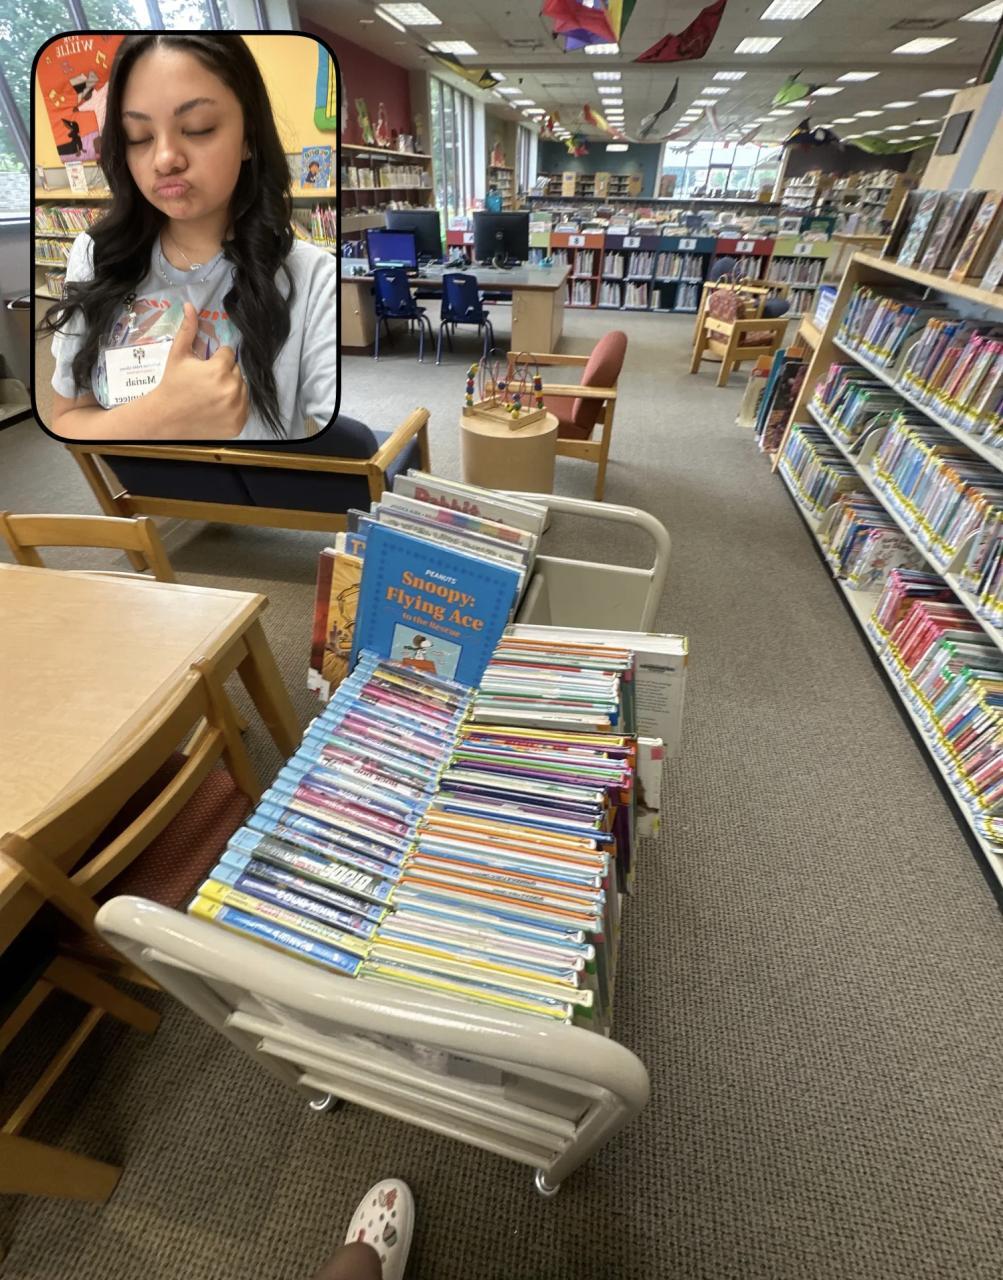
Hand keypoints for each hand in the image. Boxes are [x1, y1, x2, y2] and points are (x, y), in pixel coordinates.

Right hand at [149, 302, 248, 438]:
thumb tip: (190, 306)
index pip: (228, 354)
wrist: (166, 419)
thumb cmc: (172, 385)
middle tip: (206, 383)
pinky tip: (218, 406)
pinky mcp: (238, 423)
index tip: (204, 368)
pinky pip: (244, 407)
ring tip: (212, 394)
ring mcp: (237, 409)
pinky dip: (235, 406)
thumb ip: (188, 330)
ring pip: (243, 388)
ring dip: (231, 388)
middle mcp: (232, 389)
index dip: (216, 359)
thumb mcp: (178, 355)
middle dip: (224, 373)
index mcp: (219, 370)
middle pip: (237, 371)